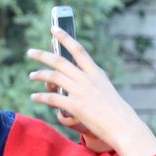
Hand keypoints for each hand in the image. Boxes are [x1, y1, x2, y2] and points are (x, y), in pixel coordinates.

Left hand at [27, 27, 155, 155]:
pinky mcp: (76, 106)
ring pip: (54, 77)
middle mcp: (88, 79)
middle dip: (43, 55)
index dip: (64, 37)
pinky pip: (52, 98)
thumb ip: (90, 82)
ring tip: (31, 75)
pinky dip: (41, 97)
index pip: (78, 50)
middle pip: (60, 61)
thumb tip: (72, 80)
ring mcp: (81, 92)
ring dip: (39, 75)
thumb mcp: (105, 90)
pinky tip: (34, 97)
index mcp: (97, 73)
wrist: (124, 126)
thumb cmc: (116, 111)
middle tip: (30, 52)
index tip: (53, 28)